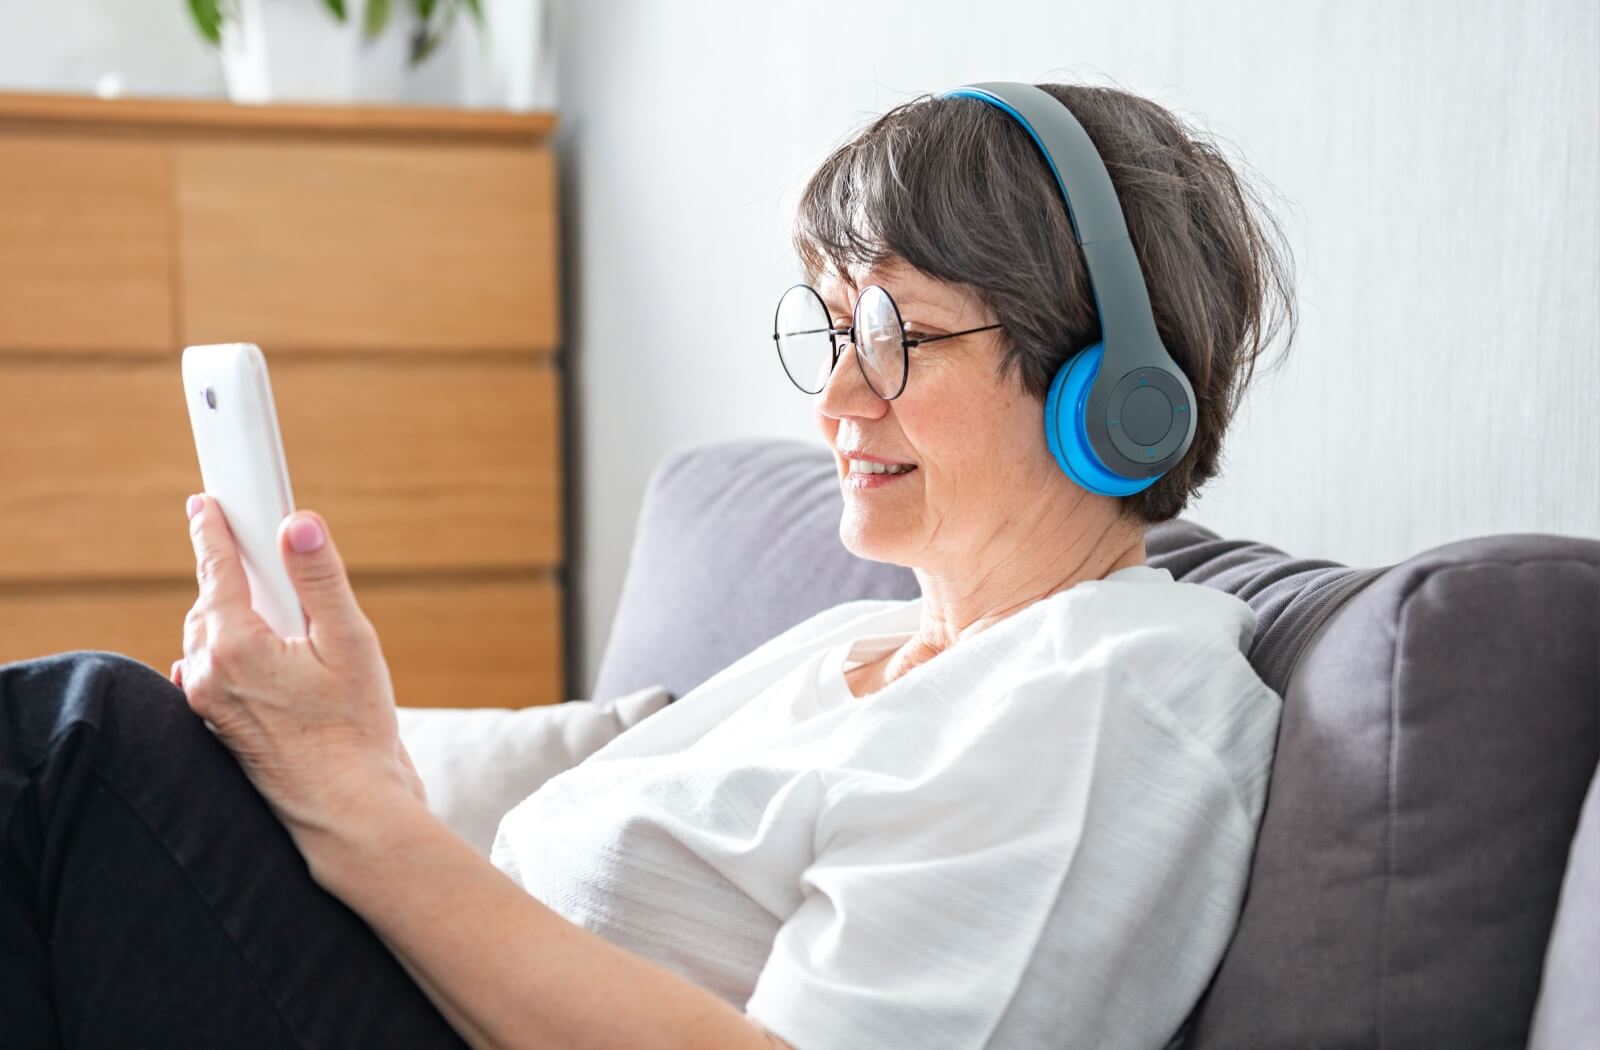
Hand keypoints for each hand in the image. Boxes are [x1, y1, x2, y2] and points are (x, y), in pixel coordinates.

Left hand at [176, 494, 427, 856]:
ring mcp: (207, 705)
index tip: (205, 504)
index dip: (213, 531)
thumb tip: (299, 524)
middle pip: (210, 602)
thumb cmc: (355, 731)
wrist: (345, 809)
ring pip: (207, 638)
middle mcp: (208, 675)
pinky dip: (226, 651)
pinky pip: (208, 673)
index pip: (217, 570)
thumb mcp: (351, 643)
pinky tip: (258, 654)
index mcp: (236, 646)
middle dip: (230, 574)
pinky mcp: (217, 728)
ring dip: (231, 614)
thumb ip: (320, 579)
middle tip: (261, 553)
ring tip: (277, 611)